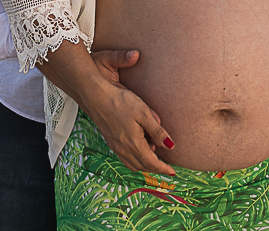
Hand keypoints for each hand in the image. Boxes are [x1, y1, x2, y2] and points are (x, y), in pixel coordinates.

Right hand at [82, 51, 175, 175]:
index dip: (163, 169)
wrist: (96, 96)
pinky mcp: (111, 142)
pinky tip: (139, 151)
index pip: (152, 163)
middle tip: (166, 167)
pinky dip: (135, 161)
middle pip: (143, 167)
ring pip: (133, 165)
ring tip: (155, 159)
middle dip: (155, 169)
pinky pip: (125, 159)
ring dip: (145, 166)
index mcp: (133, 144)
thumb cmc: (121, 102)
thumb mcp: (144, 113)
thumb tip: (170, 146)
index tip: (172, 172)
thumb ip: (157, 131)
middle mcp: (123, 149)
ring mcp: (115, 147)